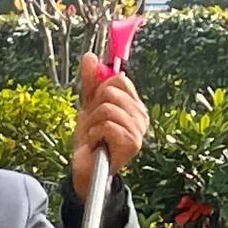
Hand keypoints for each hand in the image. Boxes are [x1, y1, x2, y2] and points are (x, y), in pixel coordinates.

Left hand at [72, 51, 148, 198]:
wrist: (86, 171)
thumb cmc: (90, 140)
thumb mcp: (88, 107)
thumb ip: (90, 83)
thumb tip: (89, 56)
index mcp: (134, 105)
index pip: (118, 79)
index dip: (99, 90)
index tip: (93, 107)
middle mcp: (141, 116)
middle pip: (111, 91)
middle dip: (93, 109)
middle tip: (92, 126)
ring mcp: (139, 130)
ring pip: (106, 108)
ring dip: (91, 124)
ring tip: (93, 137)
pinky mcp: (132, 143)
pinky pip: (106, 124)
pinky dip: (93, 134)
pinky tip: (96, 145)